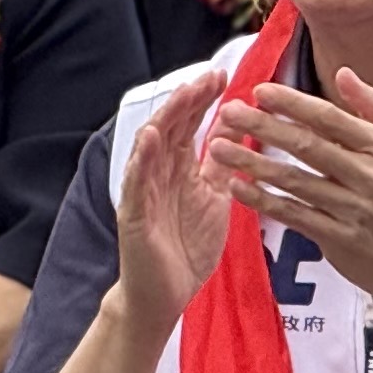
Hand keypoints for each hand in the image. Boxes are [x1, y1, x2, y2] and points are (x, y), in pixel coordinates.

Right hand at [111, 75, 234, 343]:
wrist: (164, 295)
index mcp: (179, 169)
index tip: (222, 76)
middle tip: (208, 77)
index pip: (189, 125)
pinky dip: (142, 159)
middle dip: (189, 100)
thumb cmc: (186, 248)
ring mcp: (144, 192)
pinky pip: (137, 183)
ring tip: (182, 95)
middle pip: (171, 127)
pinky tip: (151, 138)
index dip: (203, 99)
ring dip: (166, 119)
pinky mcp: (134, 214)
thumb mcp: (214, 197)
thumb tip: (237, 125)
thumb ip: (220, 163)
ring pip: (152, 147)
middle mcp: (159, 174)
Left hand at [210, 72, 372, 304]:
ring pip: (294, 181)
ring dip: (253, 163)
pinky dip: (262, 201)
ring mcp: (352, 209)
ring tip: (219, 148)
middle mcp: (368, 176)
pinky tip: (237, 187)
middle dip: (264, 126)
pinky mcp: (337, 239)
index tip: (260, 90)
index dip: (293, 103)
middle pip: (307, 145)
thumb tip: (343, 73)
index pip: (330, 118)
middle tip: (229, 112)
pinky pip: (292, 215)